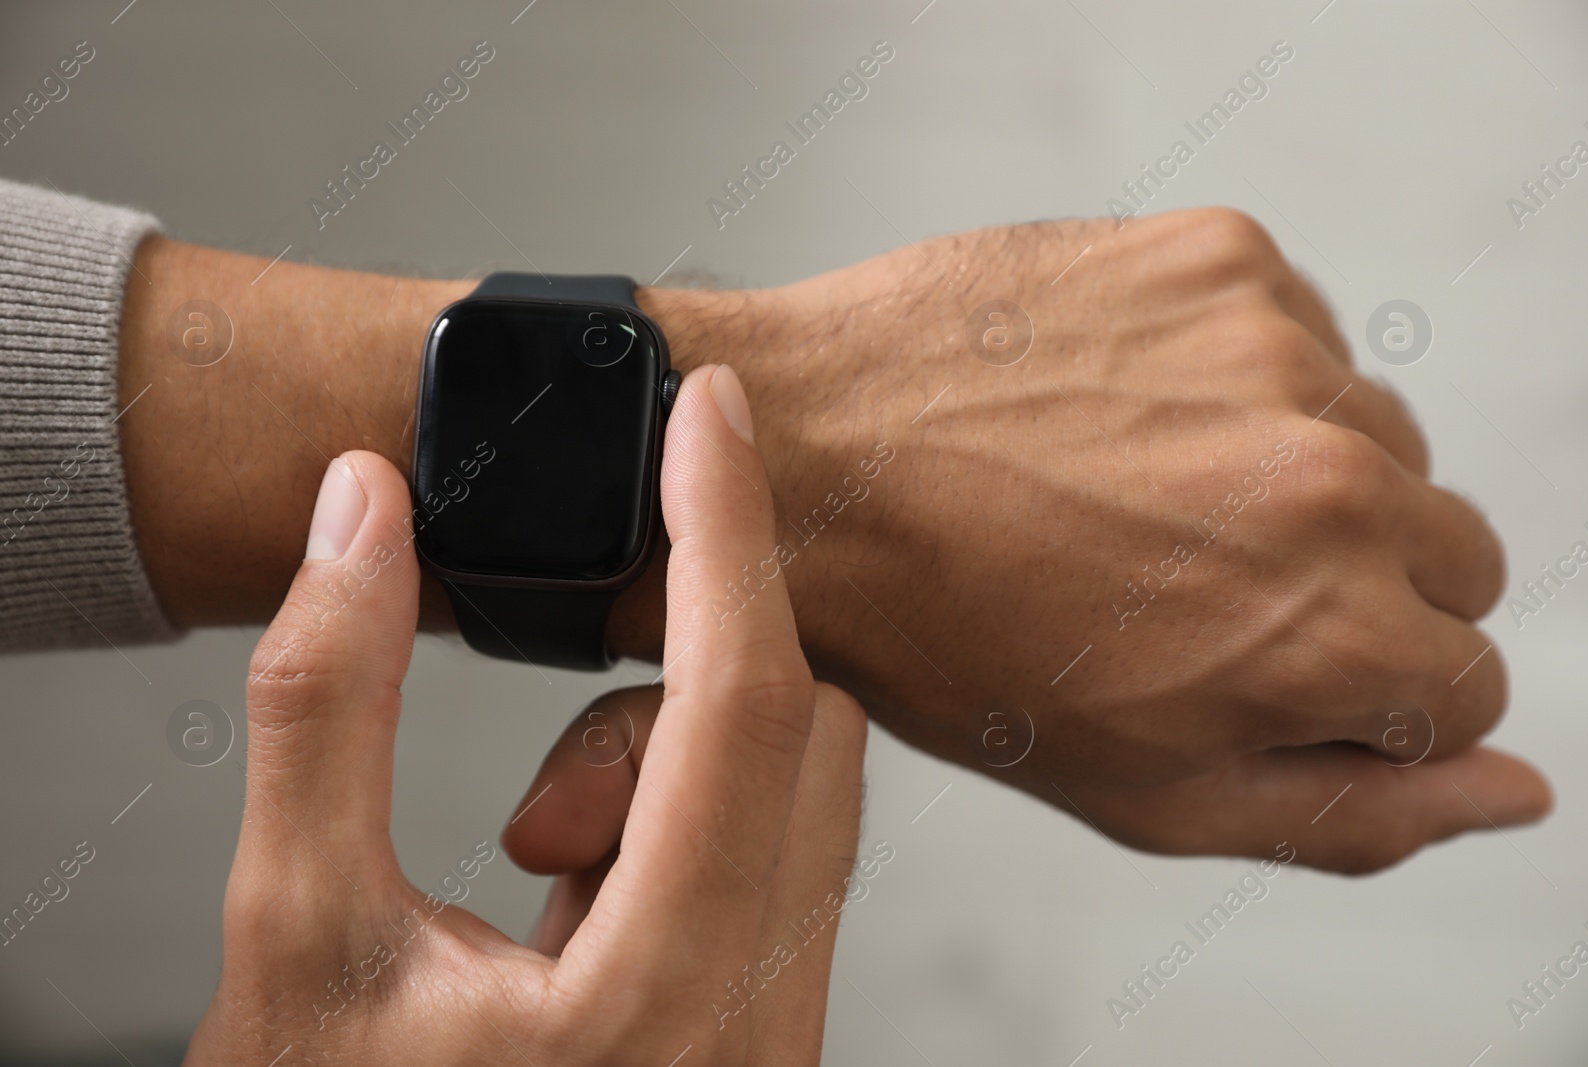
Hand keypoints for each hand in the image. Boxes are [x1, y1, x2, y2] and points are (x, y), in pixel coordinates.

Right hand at [185, 365, 868, 1065]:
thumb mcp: (294, 943)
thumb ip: (324, 710)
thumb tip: (361, 516)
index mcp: (658, 1005)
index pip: (744, 702)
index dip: (726, 528)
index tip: (712, 412)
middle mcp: (757, 1028)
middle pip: (801, 739)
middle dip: (674, 693)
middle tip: (531, 791)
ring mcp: (772, 1038)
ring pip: (795, 800)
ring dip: (666, 774)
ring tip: (528, 875)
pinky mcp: (759, 1032)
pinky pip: (772, 864)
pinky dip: (681, 827)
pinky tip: (568, 905)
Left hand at [636, 208, 1548, 872]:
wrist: (803, 463)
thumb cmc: (941, 639)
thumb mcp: (1140, 788)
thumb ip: (1349, 810)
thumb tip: (1510, 791)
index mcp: (1329, 632)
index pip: (1467, 686)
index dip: (1366, 702)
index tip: (1268, 675)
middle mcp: (1331, 478)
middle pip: (1453, 558)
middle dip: (1353, 593)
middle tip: (1199, 591)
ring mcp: (1277, 348)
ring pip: (1382, 443)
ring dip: (1297, 479)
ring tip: (1144, 500)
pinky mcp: (1221, 257)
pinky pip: (1304, 339)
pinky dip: (1240, 384)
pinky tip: (1123, 418)